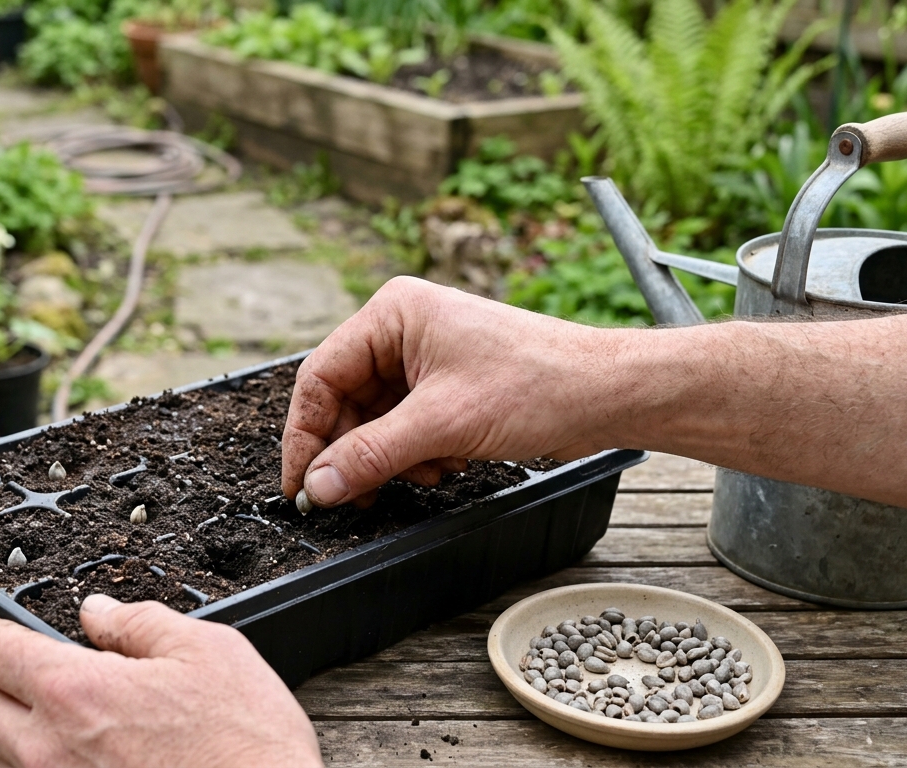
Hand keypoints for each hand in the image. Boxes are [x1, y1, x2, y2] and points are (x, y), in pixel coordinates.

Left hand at [0, 595, 322, 767]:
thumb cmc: (248, 745)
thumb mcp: (208, 652)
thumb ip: (140, 624)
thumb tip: (99, 611)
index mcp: (76, 693)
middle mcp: (51, 752)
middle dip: (0, 686)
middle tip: (42, 676)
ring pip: (9, 757)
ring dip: (29, 734)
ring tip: (86, 723)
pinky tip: (104, 759)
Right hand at [282, 276, 618, 506]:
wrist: (607, 394)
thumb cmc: (538, 384)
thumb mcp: (443, 425)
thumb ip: (371, 456)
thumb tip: (318, 487)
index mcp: (393, 314)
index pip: (320, 377)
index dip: (305, 435)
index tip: (299, 485)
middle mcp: (402, 329)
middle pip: (345, 402)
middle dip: (356, 452)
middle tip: (352, 497)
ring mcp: (425, 357)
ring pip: (375, 420)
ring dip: (391, 457)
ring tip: (428, 472)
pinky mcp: (447, 385)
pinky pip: (405, 426)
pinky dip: (416, 455)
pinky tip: (447, 465)